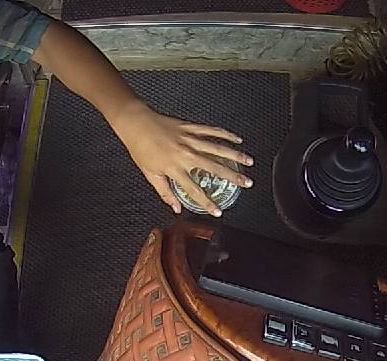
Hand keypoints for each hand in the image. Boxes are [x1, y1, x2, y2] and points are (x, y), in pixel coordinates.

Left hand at [108, 100, 253, 215]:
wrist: (136, 123)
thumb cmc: (141, 148)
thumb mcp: (150, 174)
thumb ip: (165, 192)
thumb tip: (175, 207)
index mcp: (175, 168)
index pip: (195, 190)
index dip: (208, 203)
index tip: (218, 211)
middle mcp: (186, 154)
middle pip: (214, 168)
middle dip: (233, 177)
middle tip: (247, 183)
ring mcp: (190, 139)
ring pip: (218, 148)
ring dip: (235, 155)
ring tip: (249, 161)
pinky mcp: (191, 128)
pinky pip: (212, 131)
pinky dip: (225, 135)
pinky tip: (237, 140)